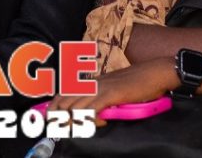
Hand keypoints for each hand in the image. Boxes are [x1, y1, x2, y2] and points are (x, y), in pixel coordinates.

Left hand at [49, 59, 174, 122]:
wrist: (154, 72)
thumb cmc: (137, 82)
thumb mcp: (114, 89)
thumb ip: (103, 100)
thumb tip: (95, 114)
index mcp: (91, 82)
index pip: (65, 93)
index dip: (54, 105)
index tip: (48, 117)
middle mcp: (92, 83)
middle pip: (65, 100)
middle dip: (57, 116)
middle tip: (54, 128)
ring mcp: (100, 87)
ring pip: (76, 105)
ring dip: (70, 120)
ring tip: (67, 129)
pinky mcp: (111, 93)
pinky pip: (94, 108)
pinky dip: (89, 118)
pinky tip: (92, 123)